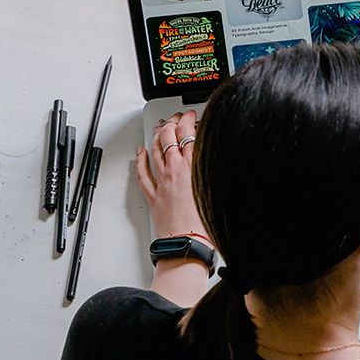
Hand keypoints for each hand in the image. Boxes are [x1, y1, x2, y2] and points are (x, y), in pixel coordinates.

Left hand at [135, 111, 206, 241]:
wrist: (189, 244)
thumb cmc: (206, 224)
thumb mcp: (219, 189)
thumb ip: (216, 169)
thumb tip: (217, 158)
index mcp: (194, 167)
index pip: (188, 133)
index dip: (189, 119)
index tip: (191, 115)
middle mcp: (175, 170)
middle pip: (169, 137)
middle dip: (172, 122)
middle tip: (177, 118)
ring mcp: (162, 182)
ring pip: (154, 150)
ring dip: (157, 135)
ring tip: (160, 127)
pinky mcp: (154, 195)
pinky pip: (143, 173)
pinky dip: (140, 159)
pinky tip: (140, 153)